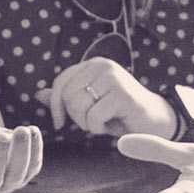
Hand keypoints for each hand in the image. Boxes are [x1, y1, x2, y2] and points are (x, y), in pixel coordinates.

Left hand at [39, 58, 171, 137]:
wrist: (155, 121)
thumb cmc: (120, 113)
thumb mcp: (90, 104)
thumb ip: (66, 98)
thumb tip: (38, 94)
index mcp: (93, 64)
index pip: (61, 81)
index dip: (55, 105)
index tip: (59, 122)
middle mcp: (103, 65)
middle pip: (68, 96)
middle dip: (75, 116)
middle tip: (92, 121)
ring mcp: (113, 78)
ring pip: (78, 107)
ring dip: (87, 123)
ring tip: (103, 121)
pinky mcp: (122, 95)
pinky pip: (93, 118)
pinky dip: (99, 128)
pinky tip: (113, 124)